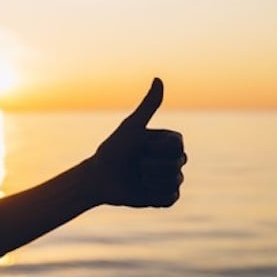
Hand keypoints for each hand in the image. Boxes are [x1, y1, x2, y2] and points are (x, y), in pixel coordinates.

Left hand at [92, 78, 186, 207]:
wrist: (99, 177)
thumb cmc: (113, 149)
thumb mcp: (131, 127)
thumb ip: (148, 106)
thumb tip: (158, 78)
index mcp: (172, 141)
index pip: (177, 147)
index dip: (155, 149)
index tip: (140, 147)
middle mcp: (175, 158)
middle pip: (176, 165)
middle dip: (150, 166)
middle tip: (135, 164)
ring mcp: (172, 178)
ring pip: (173, 182)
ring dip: (149, 181)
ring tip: (136, 177)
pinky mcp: (166, 197)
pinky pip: (170, 198)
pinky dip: (153, 196)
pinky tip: (142, 190)